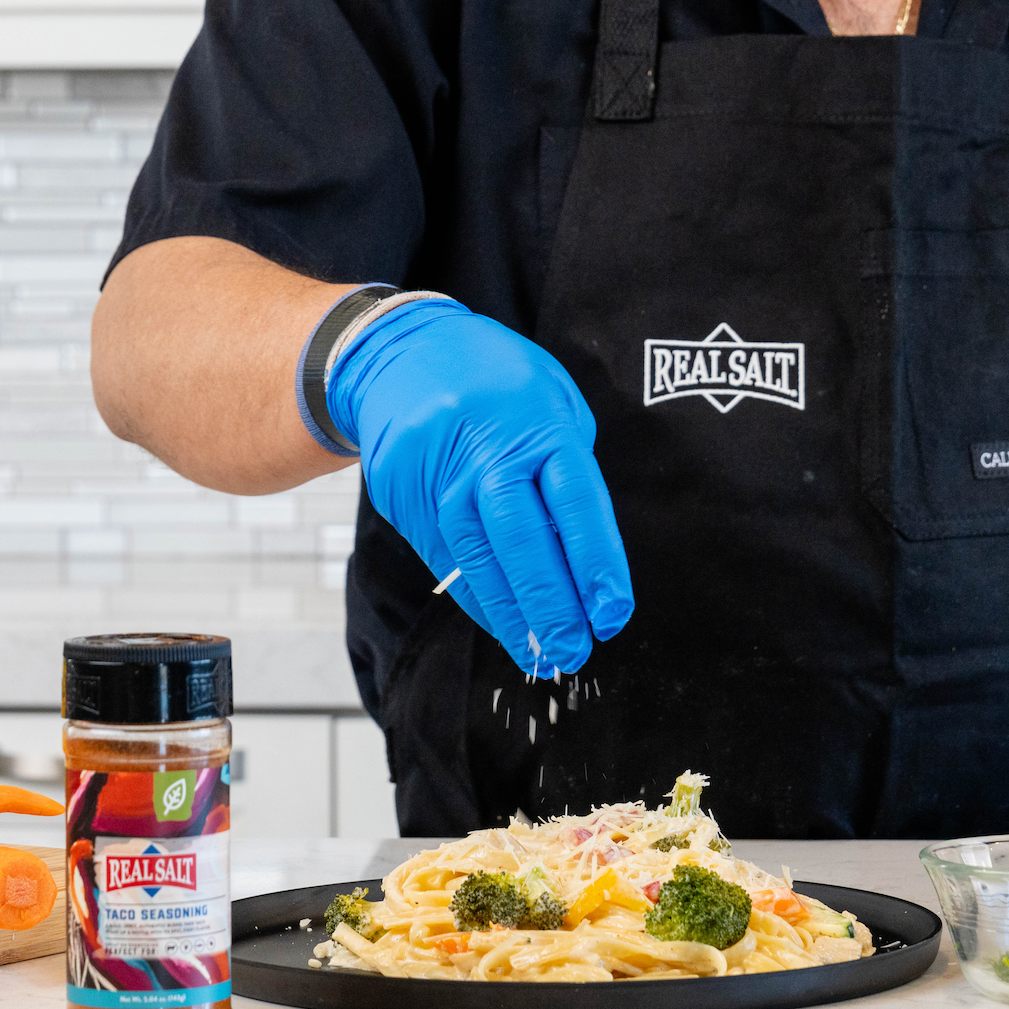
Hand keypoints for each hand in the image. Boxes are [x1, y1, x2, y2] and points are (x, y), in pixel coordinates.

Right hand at [328, 302, 631, 672]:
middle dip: (551, 605)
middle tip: (575, 650)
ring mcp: (437, 477)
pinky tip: (502, 624)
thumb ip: (568, 461)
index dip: (595, 562)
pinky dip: (477, 597)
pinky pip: (446, 560)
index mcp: (536, 423)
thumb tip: (584, 543)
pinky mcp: (404, 499)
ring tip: (541, 654)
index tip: (612, 611)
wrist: (396, 353)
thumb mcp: (549, 394)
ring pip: (478, 559)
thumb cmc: (491, 377)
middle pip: (521, 540)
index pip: (574, 503)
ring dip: (512, 615)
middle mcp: (484, 452)